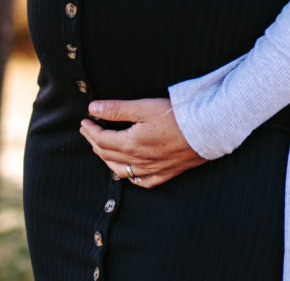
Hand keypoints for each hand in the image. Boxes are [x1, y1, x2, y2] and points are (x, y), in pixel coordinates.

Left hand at [80, 98, 206, 188]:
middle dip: (94, 142)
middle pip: (108, 155)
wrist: (206, 131)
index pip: (102, 140)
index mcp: (130, 143)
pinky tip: (128, 173)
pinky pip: (143, 181)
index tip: (84, 121)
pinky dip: (131, 177)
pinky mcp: (166, 173)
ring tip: (100, 149)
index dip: (90, 131)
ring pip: (122, 170)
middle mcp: (138, 160)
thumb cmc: (176, 116)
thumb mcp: (144, 107)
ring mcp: (152, 169)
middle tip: (87, 131)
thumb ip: (117, 109)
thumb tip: (93, 108)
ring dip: (107, 159)